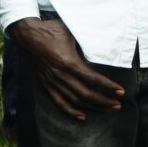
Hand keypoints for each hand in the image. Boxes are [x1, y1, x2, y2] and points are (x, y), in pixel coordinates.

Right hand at [9, 16, 125, 120]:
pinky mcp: (46, 85)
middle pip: (86, 94)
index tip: (120, 91)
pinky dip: (71, 111)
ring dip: (92, 107)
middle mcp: (61, 75)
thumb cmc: (51, 30)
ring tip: (107, 108)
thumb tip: (103, 41)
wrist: (27, 36)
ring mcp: (52, 82)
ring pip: (75, 100)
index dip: (108, 86)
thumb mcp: (71, 31)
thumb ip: (85, 39)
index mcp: (69, 62)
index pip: (92, 79)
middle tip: (118, 105)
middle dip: (104, 101)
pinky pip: (59, 102)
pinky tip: (82, 116)